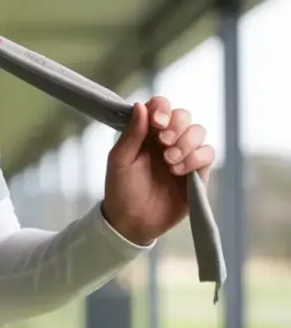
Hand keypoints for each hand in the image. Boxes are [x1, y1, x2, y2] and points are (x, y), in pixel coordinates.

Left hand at [101, 96, 214, 245]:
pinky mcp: (197, 172)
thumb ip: (132, 134)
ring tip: (169, 160)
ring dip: (186, 142)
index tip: (156, 121)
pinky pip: (208, 154)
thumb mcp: (120, 160)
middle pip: (184, 116)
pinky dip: (196, 157)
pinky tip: (178, 170)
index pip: (160, 107)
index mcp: (146, 133)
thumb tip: (140, 105)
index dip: (162, 108)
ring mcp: (184, 155)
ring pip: (199, 132)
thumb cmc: (121, 189)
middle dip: (176, 125)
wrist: (132, 222)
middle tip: (163, 142)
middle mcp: (167, 140)